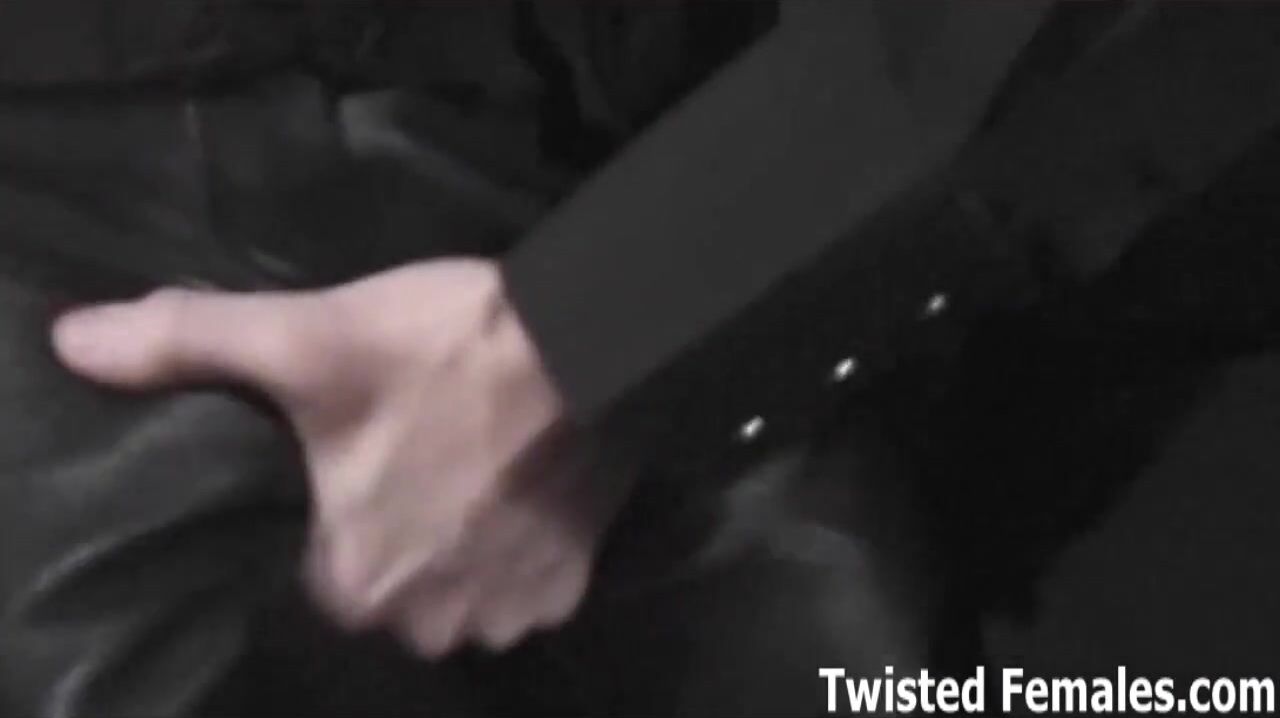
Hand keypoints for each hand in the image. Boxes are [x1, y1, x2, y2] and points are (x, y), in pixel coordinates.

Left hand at [51, 258, 628, 656]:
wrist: (588, 341)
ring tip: (475, 476)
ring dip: (463, 554)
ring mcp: (509, 611)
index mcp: (357, 581)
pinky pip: (526, 588)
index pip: (322, 577)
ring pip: (462, 597)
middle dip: (402, 541)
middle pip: (394, 593)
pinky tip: (523, 493)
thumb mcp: (307, 338)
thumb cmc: (439, 352)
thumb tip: (72, 343)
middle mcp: (431, 623)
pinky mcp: (571, 586)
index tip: (360, 467)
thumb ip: (187, 342)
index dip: (339, 519)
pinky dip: (521, 552)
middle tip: (420, 459)